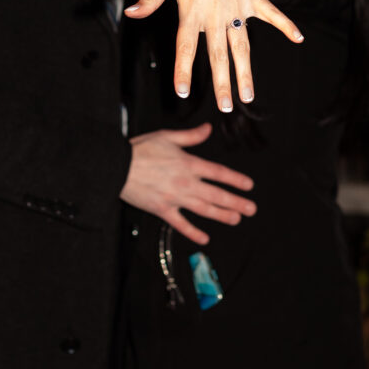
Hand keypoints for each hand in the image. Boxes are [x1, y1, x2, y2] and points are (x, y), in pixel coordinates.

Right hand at [120, 122, 255, 245]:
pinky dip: (193, 232)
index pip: (218, 172)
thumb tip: (208, 129)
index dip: (235, 179)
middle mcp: (186, 183)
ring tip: (236, 219)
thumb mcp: (167, 136)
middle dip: (236, 202)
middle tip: (251, 209)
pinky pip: (181, 224)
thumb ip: (191, 136)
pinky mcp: (162, 210)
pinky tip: (204, 238)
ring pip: (204, 210)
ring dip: (222, 215)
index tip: (248, 186)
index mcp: (188, 163)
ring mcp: (175, 198)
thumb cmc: (140, 149)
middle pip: (216, 194)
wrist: (118, 166)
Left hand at [125, 0, 302, 112]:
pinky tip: (298, 38)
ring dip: (246, 70)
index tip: (183, 91)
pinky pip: (271, 13)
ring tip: (249, 95)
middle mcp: (216, 12)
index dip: (184, 69)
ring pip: (243, 44)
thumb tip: (131, 14)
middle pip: (218, 53)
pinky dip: (285, 24)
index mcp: (192, 8)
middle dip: (221, 81)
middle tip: (224, 107)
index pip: (186, 45)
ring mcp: (237, 5)